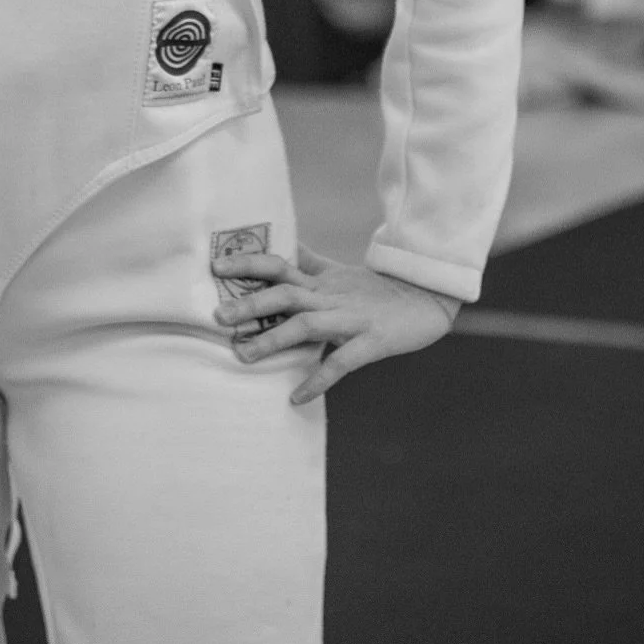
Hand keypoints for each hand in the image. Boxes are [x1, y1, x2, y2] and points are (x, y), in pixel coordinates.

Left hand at [211, 242, 459, 405]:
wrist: (428, 299)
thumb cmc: (378, 290)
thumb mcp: (340, 273)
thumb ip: (311, 264)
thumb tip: (286, 246)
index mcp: (321, 281)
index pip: (278, 265)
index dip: (247, 263)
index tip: (215, 267)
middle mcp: (331, 296)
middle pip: (284, 293)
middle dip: (250, 303)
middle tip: (216, 316)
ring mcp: (351, 318)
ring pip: (305, 325)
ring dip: (273, 340)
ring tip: (242, 356)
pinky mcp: (371, 342)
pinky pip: (340, 363)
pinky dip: (317, 380)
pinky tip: (295, 397)